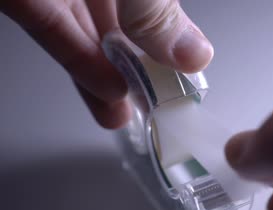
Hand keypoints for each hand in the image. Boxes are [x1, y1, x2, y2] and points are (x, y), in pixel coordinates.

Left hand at [1, 0, 212, 127]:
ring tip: (129, 113)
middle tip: (156, 104)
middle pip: (128, 21)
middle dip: (143, 66)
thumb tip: (194, 52)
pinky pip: (55, 30)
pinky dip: (80, 62)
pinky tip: (104, 92)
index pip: (161, 5)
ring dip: (111, 76)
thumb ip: (157, 6)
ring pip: (92, 32)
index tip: (187, 75)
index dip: (177, 37)